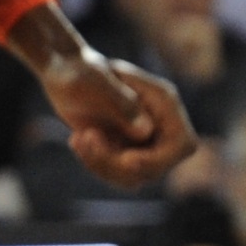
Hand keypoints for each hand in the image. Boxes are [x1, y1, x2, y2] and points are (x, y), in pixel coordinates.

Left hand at [45, 51, 194, 189]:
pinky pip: (118, 174)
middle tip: (86, 139)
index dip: (159, 159)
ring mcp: (144, 139)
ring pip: (135, 175)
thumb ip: (123, 104)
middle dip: (118, 163)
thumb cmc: (78, 70)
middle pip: (156, 166)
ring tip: (78, 139)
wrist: (63, 70)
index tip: (126, 160)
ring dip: (102, 165)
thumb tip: (146, 132)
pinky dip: (95, 164)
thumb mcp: (95, 82)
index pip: (182, 144)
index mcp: (162, 101)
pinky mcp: (127, 149)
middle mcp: (160, 123)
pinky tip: (77, 140)